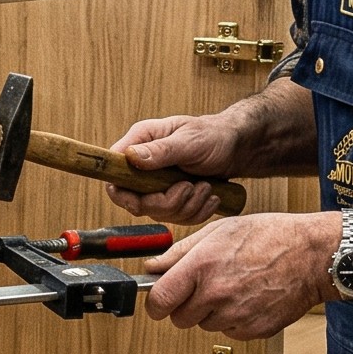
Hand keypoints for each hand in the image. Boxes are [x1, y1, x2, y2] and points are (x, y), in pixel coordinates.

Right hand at [106, 112, 247, 223]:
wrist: (237, 147)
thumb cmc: (214, 135)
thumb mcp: (189, 141)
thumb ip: (160, 151)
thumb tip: (130, 157)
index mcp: (141, 142)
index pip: (114, 172)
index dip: (122, 193)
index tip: (140, 202)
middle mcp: (144, 164)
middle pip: (136, 201)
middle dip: (167, 202)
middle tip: (191, 186)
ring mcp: (157, 184)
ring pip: (159, 213)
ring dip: (187, 206)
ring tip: (206, 187)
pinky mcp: (172, 197)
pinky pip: (177, 218)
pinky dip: (196, 212)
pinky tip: (210, 197)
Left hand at [142, 211, 339, 339]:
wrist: (313, 255)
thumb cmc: (271, 236)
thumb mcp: (220, 230)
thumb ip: (180, 252)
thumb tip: (152, 267)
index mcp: (202, 266)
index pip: (159, 301)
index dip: (155, 302)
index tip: (158, 300)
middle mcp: (217, 294)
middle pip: (179, 318)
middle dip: (185, 305)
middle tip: (202, 287)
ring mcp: (236, 316)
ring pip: (205, 325)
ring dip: (211, 311)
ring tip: (233, 286)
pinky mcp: (254, 330)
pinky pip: (229, 331)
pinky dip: (233, 319)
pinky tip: (248, 297)